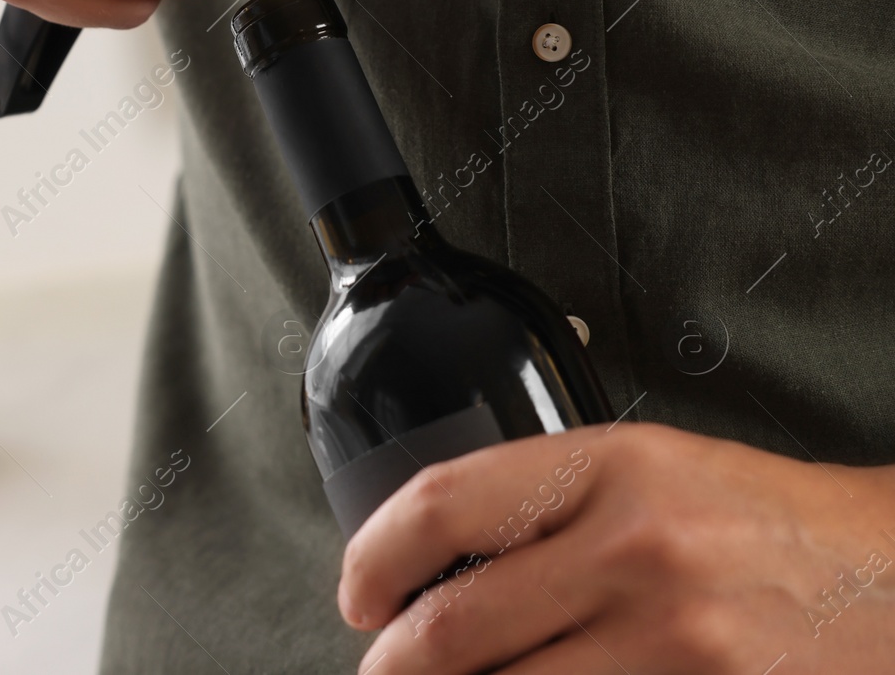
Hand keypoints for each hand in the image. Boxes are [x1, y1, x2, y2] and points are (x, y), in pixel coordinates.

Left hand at [339, 423, 894, 673]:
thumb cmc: (766, 520)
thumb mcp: (651, 471)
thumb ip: (545, 504)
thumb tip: (439, 560)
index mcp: (612, 468)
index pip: (441, 505)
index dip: (372, 556)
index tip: (357, 590)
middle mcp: (636, 550)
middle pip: (453, 626)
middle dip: (391, 660)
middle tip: (380, 665)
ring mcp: (673, 641)